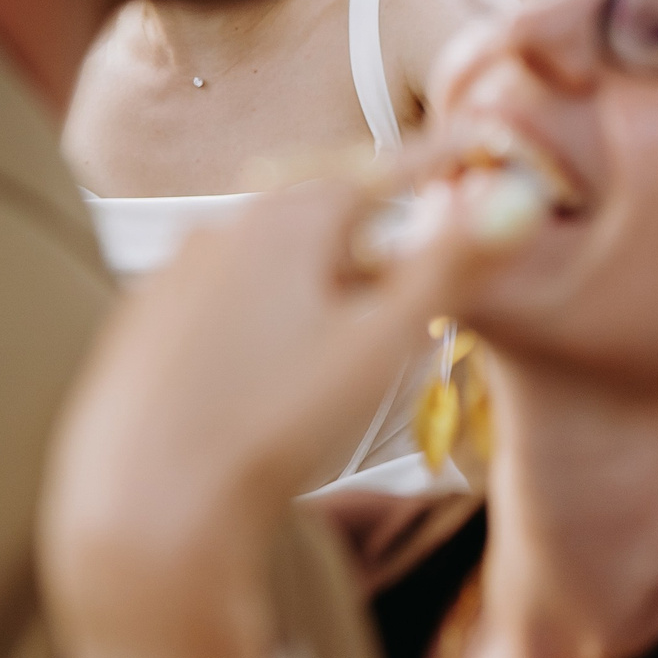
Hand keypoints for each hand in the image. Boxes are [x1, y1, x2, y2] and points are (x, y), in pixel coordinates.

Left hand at [39, 170, 513, 657]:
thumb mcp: (383, 342)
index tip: (480, 146)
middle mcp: (221, 230)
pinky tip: (276, 376)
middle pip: (323, 218)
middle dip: (376, 236)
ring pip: (271, 262)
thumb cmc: (275, 423)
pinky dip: (266, 319)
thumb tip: (517, 198)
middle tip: (419, 276)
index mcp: (286, 220)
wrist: (145, 511)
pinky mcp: (141, 334)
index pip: (384, 169)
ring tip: (351, 340)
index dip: (439, 160)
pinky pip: (224, 304)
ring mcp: (171, 281)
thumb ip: (453, 264)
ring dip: (320, 282)